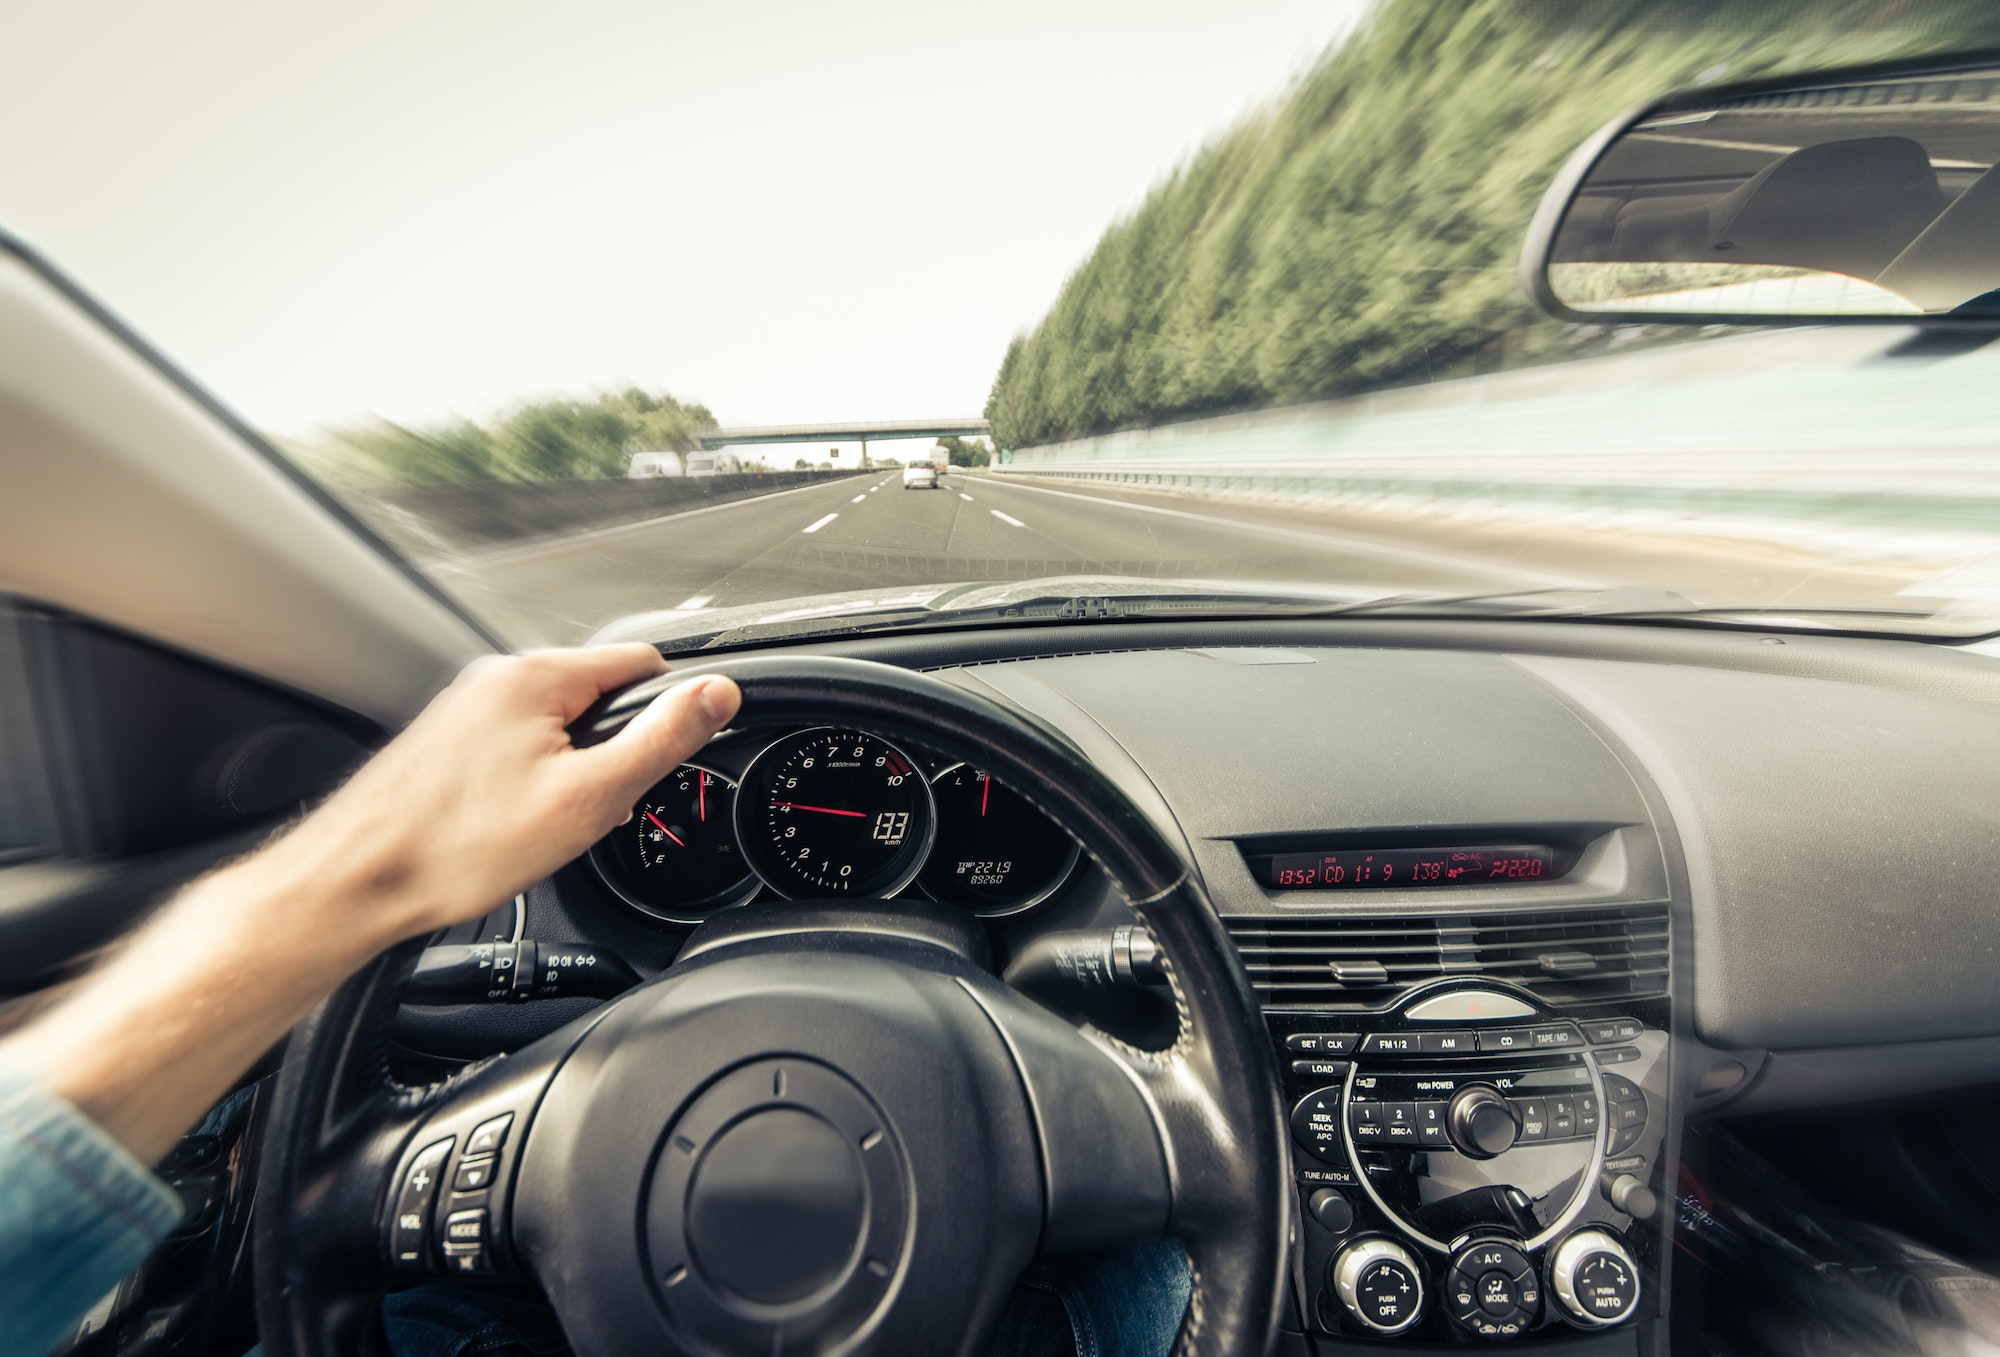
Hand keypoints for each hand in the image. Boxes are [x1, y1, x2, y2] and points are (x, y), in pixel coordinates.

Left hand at [0, 645, 739, 1160]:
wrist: (356, 885)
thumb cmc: (456, 848)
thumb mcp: (589, 796)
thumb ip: (661, 739)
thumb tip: (717, 693)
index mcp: (535, 676)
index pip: (644, 664)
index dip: (670, 714)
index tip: (665, 762)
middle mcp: (496, 679)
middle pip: (599, 699)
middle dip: (613, 753)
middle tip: (596, 811)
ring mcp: (467, 711)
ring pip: (558, 730)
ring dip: (572, 774)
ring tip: (546, 828)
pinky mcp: (448, 744)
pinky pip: (519, 751)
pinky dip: (533, 786)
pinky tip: (512, 831)